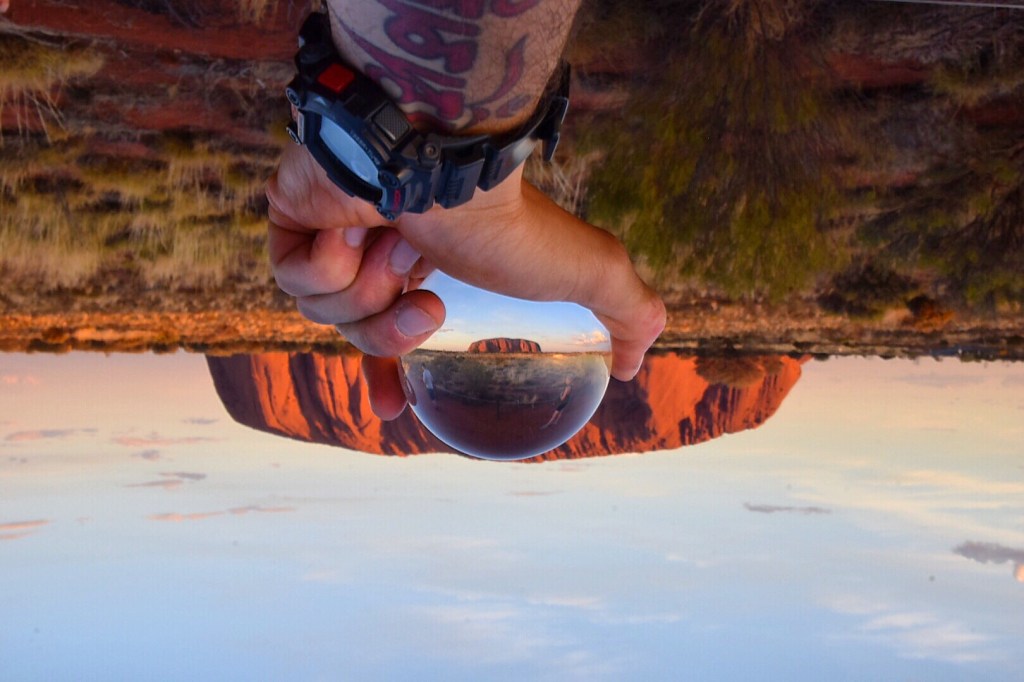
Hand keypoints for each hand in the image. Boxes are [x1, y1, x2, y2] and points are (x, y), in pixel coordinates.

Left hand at [267, 143, 665, 418]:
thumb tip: (640, 363)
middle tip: (426, 306)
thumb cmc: (510, 221)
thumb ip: (628, 313)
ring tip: (395, 247)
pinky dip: (329, 267)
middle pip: (360, 331)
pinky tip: (351, 229)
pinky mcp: (289, 213)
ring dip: (370, 291)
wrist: (443, 162)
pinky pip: (293, 279)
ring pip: (326, 311)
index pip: (394, 328)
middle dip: (393, 334)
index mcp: (430, 258)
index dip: (390, 370)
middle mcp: (374, 244)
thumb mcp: (591, 272)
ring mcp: (329, 227)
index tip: (391, 409)